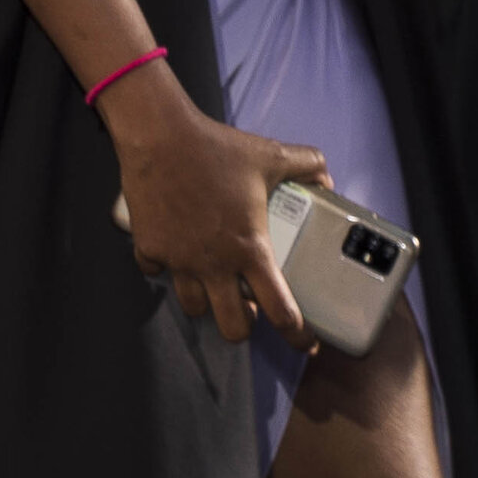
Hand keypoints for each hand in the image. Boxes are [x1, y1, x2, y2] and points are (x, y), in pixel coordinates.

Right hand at [99, 62, 314, 345]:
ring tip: (212, 284)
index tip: (305, 341)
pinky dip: (164, 267)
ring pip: (193, 307)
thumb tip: (327, 177)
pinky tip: (172, 251)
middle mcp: (215, 264)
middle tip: (248, 309)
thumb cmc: (217, 148)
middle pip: (233, 328)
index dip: (297, 333)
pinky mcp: (149, 248)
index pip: (279, 309)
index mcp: (250, 248)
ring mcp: (179, 260)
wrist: (159, 136)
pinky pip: (156, 271)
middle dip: (244, 326)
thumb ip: (305, 164)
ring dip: (205, 301)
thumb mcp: (268, 155)